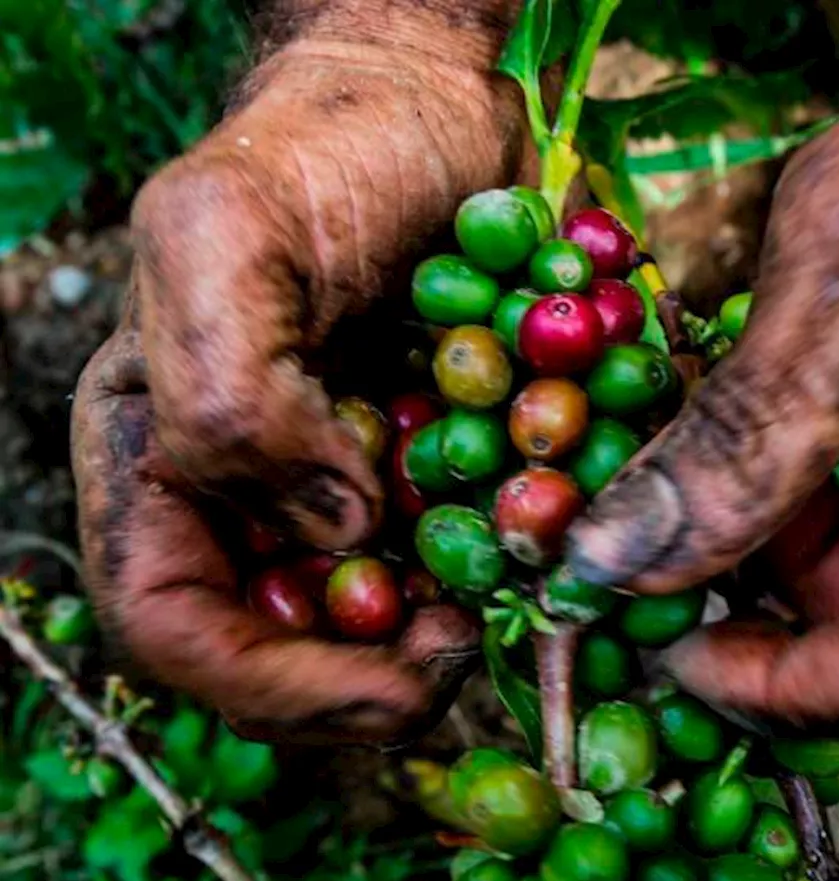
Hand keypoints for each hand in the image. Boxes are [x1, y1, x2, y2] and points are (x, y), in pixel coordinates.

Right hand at [72, 2, 527, 743]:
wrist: (428, 107)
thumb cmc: (317, 148)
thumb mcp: (225, 236)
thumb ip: (230, 394)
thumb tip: (336, 532)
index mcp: (162, 456)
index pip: (175, 627)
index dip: (273, 683)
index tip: (391, 680)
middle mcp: (249, 491)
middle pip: (286, 650)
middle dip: (374, 676)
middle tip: (465, 646)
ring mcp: (343, 486)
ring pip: (381, 623)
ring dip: (447, 632)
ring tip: (512, 590)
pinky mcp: (426, 465)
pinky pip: (460, 554)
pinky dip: (503, 566)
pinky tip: (544, 532)